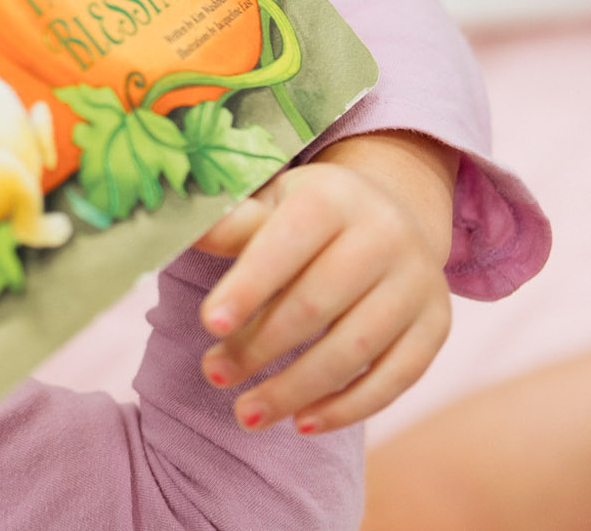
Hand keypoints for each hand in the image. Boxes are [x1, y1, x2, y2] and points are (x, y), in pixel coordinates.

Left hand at [192, 131, 457, 434]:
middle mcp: (385, 236)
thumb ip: (232, 223)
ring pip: (354, 350)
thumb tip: (184, 233)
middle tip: (213, 376)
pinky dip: (347, 407)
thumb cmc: (303, 215)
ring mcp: (418, 283)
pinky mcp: (437, 325)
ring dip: (295, 389)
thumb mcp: (268, 204)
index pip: (285, 246)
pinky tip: (301, 423)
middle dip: (259, 347)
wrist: (387, 212)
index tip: (207, 324)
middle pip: (316, 305)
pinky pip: (396, 378)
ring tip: (246, 413)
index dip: (247, 286)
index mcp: (332, 199)